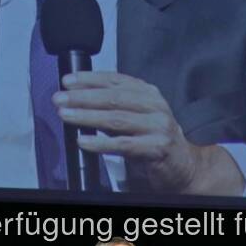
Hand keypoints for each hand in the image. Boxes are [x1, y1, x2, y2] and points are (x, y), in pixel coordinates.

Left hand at [53, 72, 245, 194]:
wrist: (185, 166)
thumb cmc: (155, 141)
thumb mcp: (137, 117)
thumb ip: (113, 107)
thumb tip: (77, 100)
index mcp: (149, 94)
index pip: (116, 80)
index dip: (90, 79)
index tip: (68, 81)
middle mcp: (155, 106)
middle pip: (113, 98)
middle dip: (83, 97)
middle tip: (60, 99)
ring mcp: (158, 127)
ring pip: (116, 119)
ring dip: (87, 116)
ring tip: (65, 116)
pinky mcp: (157, 148)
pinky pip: (124, 145)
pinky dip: (101, 143)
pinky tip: (83, 141)